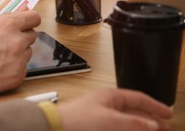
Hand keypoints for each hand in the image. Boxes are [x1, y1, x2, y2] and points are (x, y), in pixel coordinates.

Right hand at [0, 8, 40, 105]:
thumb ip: (6, 18)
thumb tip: (23, 11)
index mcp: (9, 25)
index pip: (34, 18)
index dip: (30, 20)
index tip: (28, 23)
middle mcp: (18, 41)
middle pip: (31, 36)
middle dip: (21, 37)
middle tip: (6, 42)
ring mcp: (19, 60)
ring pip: (27, 53)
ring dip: (18, 53)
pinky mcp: (18, 76)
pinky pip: (22, 69)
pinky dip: (14, 68)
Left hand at [58, 89, 172, 130]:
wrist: (55, 128)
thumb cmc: (78, 119)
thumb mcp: (110, 120)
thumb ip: (133, 122)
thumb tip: (152, 124)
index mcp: (110, 97)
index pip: (138, 98)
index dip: (155, 106)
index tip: (168, 114)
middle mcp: (107, 105)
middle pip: (134, 111)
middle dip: (150, 120)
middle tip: (165, 128)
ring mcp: (101, 117)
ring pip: (127, 122)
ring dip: (140, 127)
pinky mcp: (96, 127)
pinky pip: (117, 128)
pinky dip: (127, 130)